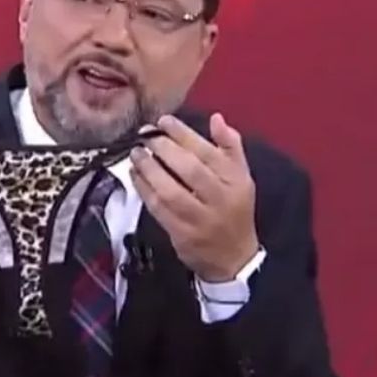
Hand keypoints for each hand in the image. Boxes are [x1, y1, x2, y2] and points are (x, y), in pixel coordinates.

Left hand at [130, 113, 258, 281]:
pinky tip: (135, 176)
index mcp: (236, 181)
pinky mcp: (182, 235)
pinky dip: (144, 190)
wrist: (234, 258)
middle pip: (189, 169)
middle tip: (145, 136)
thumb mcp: (241, 177)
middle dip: (163, 148)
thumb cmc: (233, 210)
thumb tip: (216, 118)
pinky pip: (158, 209)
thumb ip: (230, 146)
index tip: (163, 121)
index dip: (183, 134)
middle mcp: (220, 199)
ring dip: (149, 169)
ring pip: (170, 190)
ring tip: (136, 154)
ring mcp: (200, 219)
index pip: (208, 152)